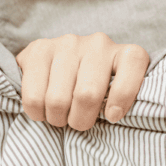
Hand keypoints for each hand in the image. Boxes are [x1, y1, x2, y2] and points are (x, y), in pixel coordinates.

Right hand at [16, 33, 148, 130]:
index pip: (132, 68)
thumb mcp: (119, 96)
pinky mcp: (39, 48)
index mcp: (127, 54)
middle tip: (77, 122)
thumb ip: (122, 103)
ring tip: (60, 116)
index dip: (121, 99)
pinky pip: (33, 95)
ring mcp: (68, 43)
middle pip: (87, 95)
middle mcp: (99, 44)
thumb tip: (112, 116)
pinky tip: (43, 109)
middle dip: (80, 120)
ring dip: (57, 118)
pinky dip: (36, 112)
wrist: (61, 66)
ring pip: (58, 99)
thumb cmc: (98, 89)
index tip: (112, 117)